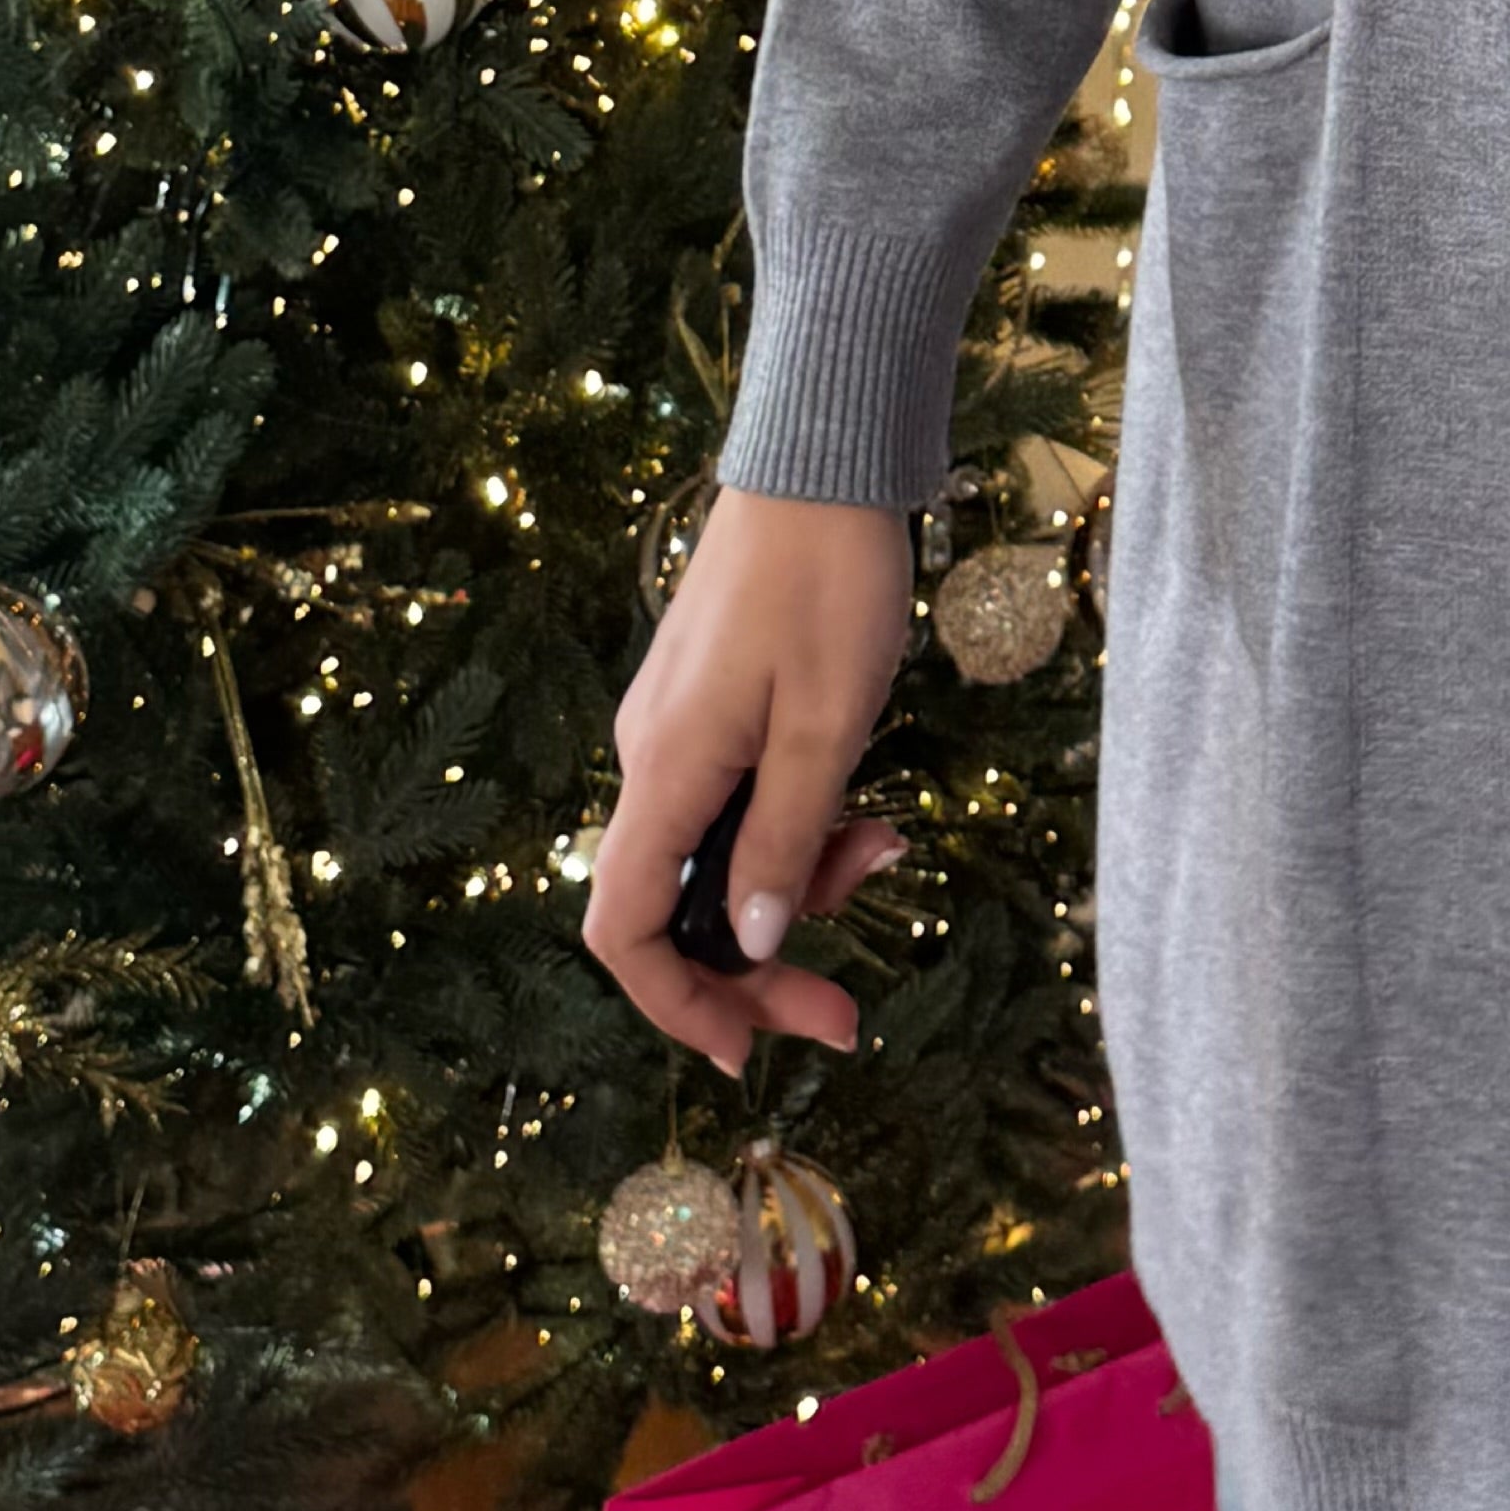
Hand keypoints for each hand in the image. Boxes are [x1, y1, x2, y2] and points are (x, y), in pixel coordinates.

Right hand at [582, 485, 912, 1077]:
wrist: (822, 459)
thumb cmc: (830, 583)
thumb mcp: (829, 726)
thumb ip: (788, 842)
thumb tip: (755, 944)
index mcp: (667, 770)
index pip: (624, 928)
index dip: (675, 1004)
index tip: (746, 1052)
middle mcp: (651, 757)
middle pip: (672, 907)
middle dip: (756, 969)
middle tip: (845, 1011)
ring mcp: (676, 728)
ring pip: (714, 855)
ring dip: (795, 885)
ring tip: (885, 854)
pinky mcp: (708, 703)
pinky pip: (735, 801)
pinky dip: (795, 827)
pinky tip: (865, 810)